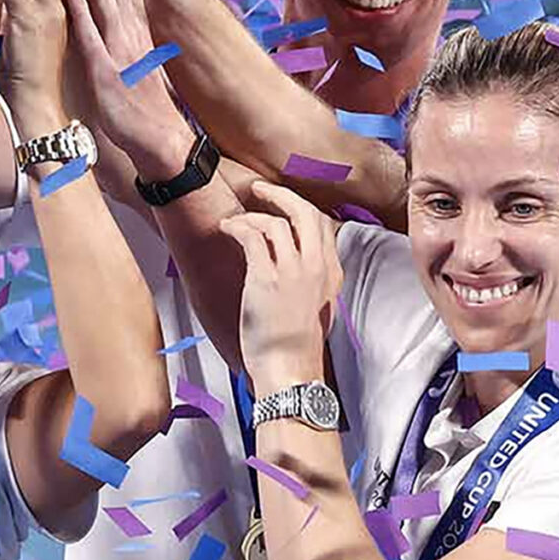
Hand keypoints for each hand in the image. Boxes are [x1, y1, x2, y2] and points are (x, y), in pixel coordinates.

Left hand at [66, 0, 197, 179]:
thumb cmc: (140, 103)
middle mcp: (129, 31)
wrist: (160, 141)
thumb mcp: (133, 59)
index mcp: (135, 26)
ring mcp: (118, 48)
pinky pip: (90, 39)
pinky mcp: (106, 72)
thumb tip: (115, 11)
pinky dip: (82, 15)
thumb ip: (124, 32)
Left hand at [222, 178, 339, 388]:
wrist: (290, 370)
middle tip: (261, 190)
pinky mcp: (266, 279)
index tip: (283, 206)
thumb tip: (300, 270)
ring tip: (237, 218)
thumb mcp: (319, 309)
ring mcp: (293, 271)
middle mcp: (316, 267)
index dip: (300, 209)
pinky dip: (237, 226)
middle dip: (281, 196)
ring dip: (253, 213)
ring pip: (277, 221)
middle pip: (306, 212)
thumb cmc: (297, 347)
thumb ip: (313, 283)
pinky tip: (227, 229)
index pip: (322, 225)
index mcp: (331, 274)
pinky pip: (252, 236)